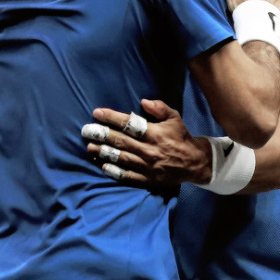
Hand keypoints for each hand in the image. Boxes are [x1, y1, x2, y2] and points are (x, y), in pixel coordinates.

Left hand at [82, 99, 211, 185]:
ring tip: (90, 147)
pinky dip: (115, 171)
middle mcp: (148, 150)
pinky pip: (128, 175)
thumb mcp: (174, 117)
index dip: (112, 118)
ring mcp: (147, 165)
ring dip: (104, 152)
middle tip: (86, 131)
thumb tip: (143, 101)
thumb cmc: (181, 136)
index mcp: (154, 133)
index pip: (129, 124)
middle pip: (120, 141)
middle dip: (102, 135)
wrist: (193, 163)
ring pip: (121, 158)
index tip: (97, 113)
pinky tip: (103, 166)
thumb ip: (159, 108)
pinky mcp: (147, 178)